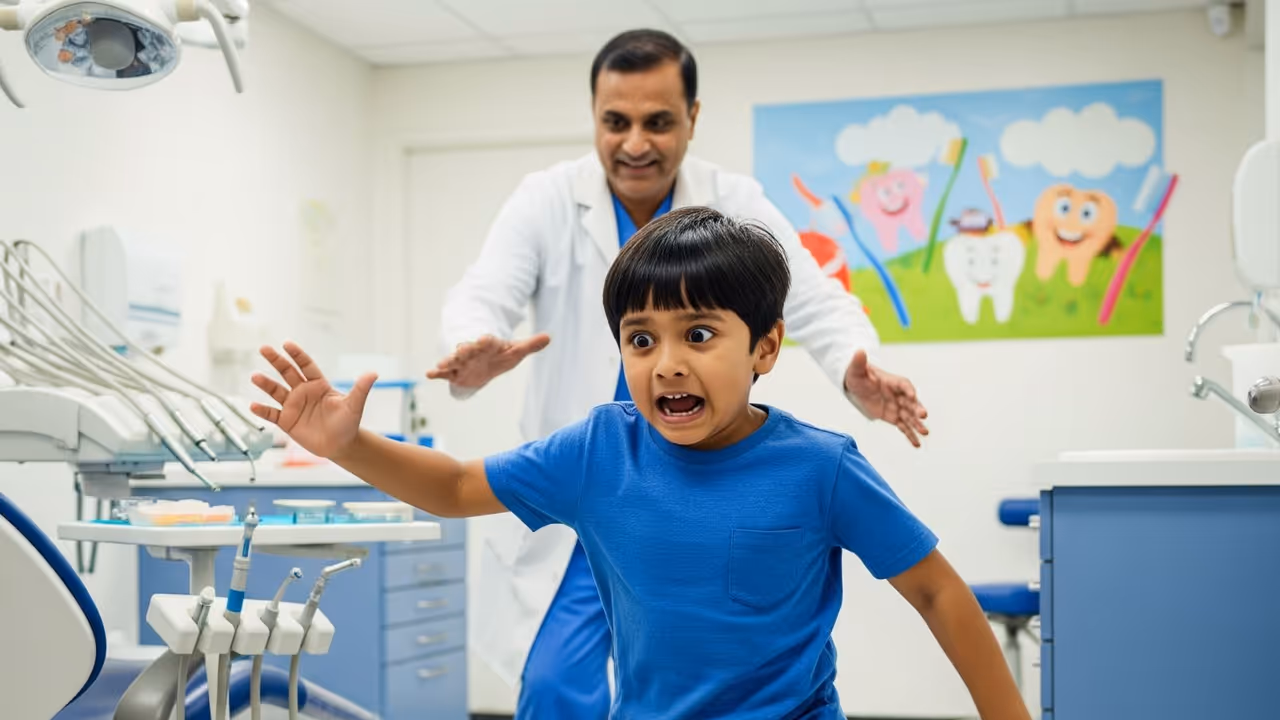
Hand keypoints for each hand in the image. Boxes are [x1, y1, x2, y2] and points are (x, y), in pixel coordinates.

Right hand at [250, 341, 376, 459]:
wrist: (341, 445)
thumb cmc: (348, 423)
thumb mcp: (354, 405)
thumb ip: (361, 389)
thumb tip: (373, 373)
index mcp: (318, 385)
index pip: (306, 365)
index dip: (297, 354)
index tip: (287, 344)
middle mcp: (303, 392)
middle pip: (287, 372)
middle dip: (276, 360)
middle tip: (264, 348)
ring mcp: (293, 406)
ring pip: (276, 391)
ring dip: (266, 384)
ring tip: (255, 376)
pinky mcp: (287, 421)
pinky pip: (271, 414)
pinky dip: (262, 410)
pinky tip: (253, 405)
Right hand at [425, 333, 549, 388]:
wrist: (485, 366)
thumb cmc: (500, 356)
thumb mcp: (515, 352)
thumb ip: (530, 345)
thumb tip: (548, 337)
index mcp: (488, 345)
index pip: (488, 342)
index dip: (487, 341)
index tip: (485, 339)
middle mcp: (473, 352)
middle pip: (468, 350)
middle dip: (464, 350)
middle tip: (462, 349)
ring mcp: (462, 362)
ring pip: (453, 361)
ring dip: (448, 361)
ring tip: (440, 364)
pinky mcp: (454, 372)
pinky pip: (444, 373)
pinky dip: (436, 372)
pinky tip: (429, 373)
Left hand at [843, 349, 928, 447]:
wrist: (857, 387)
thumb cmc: (857, 376)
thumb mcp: (856, 370)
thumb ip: (859, 362)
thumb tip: (858, 350)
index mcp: (893, 381)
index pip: (904, 384)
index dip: (908, 390)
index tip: (912, 395)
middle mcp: (899, 394)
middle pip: (910, 402)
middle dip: (917, 408)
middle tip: (923, 416)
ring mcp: (897, 407)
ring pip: (909, 416)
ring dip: (917, 425)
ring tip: (925, 433)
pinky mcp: (893, 417)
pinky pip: (903, 427)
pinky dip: (910, 435)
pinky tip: (917, 445)